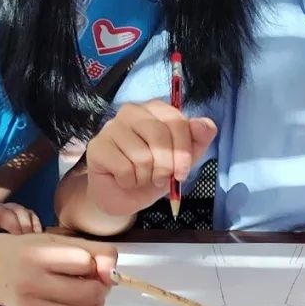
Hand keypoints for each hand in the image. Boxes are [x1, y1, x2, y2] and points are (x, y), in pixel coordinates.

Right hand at [0, 232, 117, 305]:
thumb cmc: (32, 253)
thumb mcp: (61, 241)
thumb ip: (96, 252)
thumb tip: (114, 276)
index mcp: (37, 256)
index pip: (86, 263)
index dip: (94, 262)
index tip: (85, 261)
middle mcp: (31, 284)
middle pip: (91, 293)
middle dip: (100, 286)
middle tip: (90, 280)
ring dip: (94, 303)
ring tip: (81, 291)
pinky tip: (66, 303)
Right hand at [85, 101, 216, 216]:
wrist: (124, 195)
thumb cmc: (154, 173)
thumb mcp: (182, 159)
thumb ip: (198, 140)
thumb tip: (206, 125)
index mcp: (156, 109)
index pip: (177, 122)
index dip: (183, 151)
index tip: (182, 173)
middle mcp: (132, 111)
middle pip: (159, 135)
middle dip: (166, 166)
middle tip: (161, 179)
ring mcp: (112, 127)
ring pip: (142, 155)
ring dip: (147, 176)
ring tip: (142, 178)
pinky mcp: (97, 146)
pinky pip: (124, 168)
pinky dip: (130, 182)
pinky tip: (125, 179)